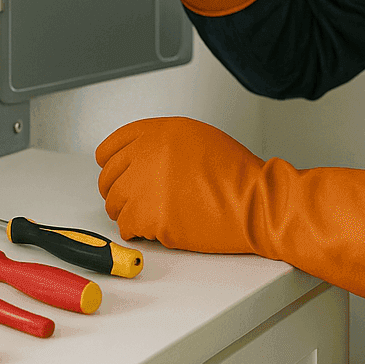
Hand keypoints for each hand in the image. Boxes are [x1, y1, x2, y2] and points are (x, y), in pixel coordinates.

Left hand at [95, 117, 261, 253]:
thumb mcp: (198, 138)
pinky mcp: (153, 217)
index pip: (112, 146)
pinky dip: (137, 230)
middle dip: (116, 190)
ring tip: (146, 215)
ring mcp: (148, 186)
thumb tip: (137, 157)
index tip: (110, 170)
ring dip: (127, 211)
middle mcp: (149, 155)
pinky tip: (152, 228)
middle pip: (109, 177)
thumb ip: (162, 142)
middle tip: (129, 199)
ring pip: (114, 203)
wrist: (256, 203)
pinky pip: (127, 227)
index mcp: (160, 132)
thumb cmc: (235, 175)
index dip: (109, 162)